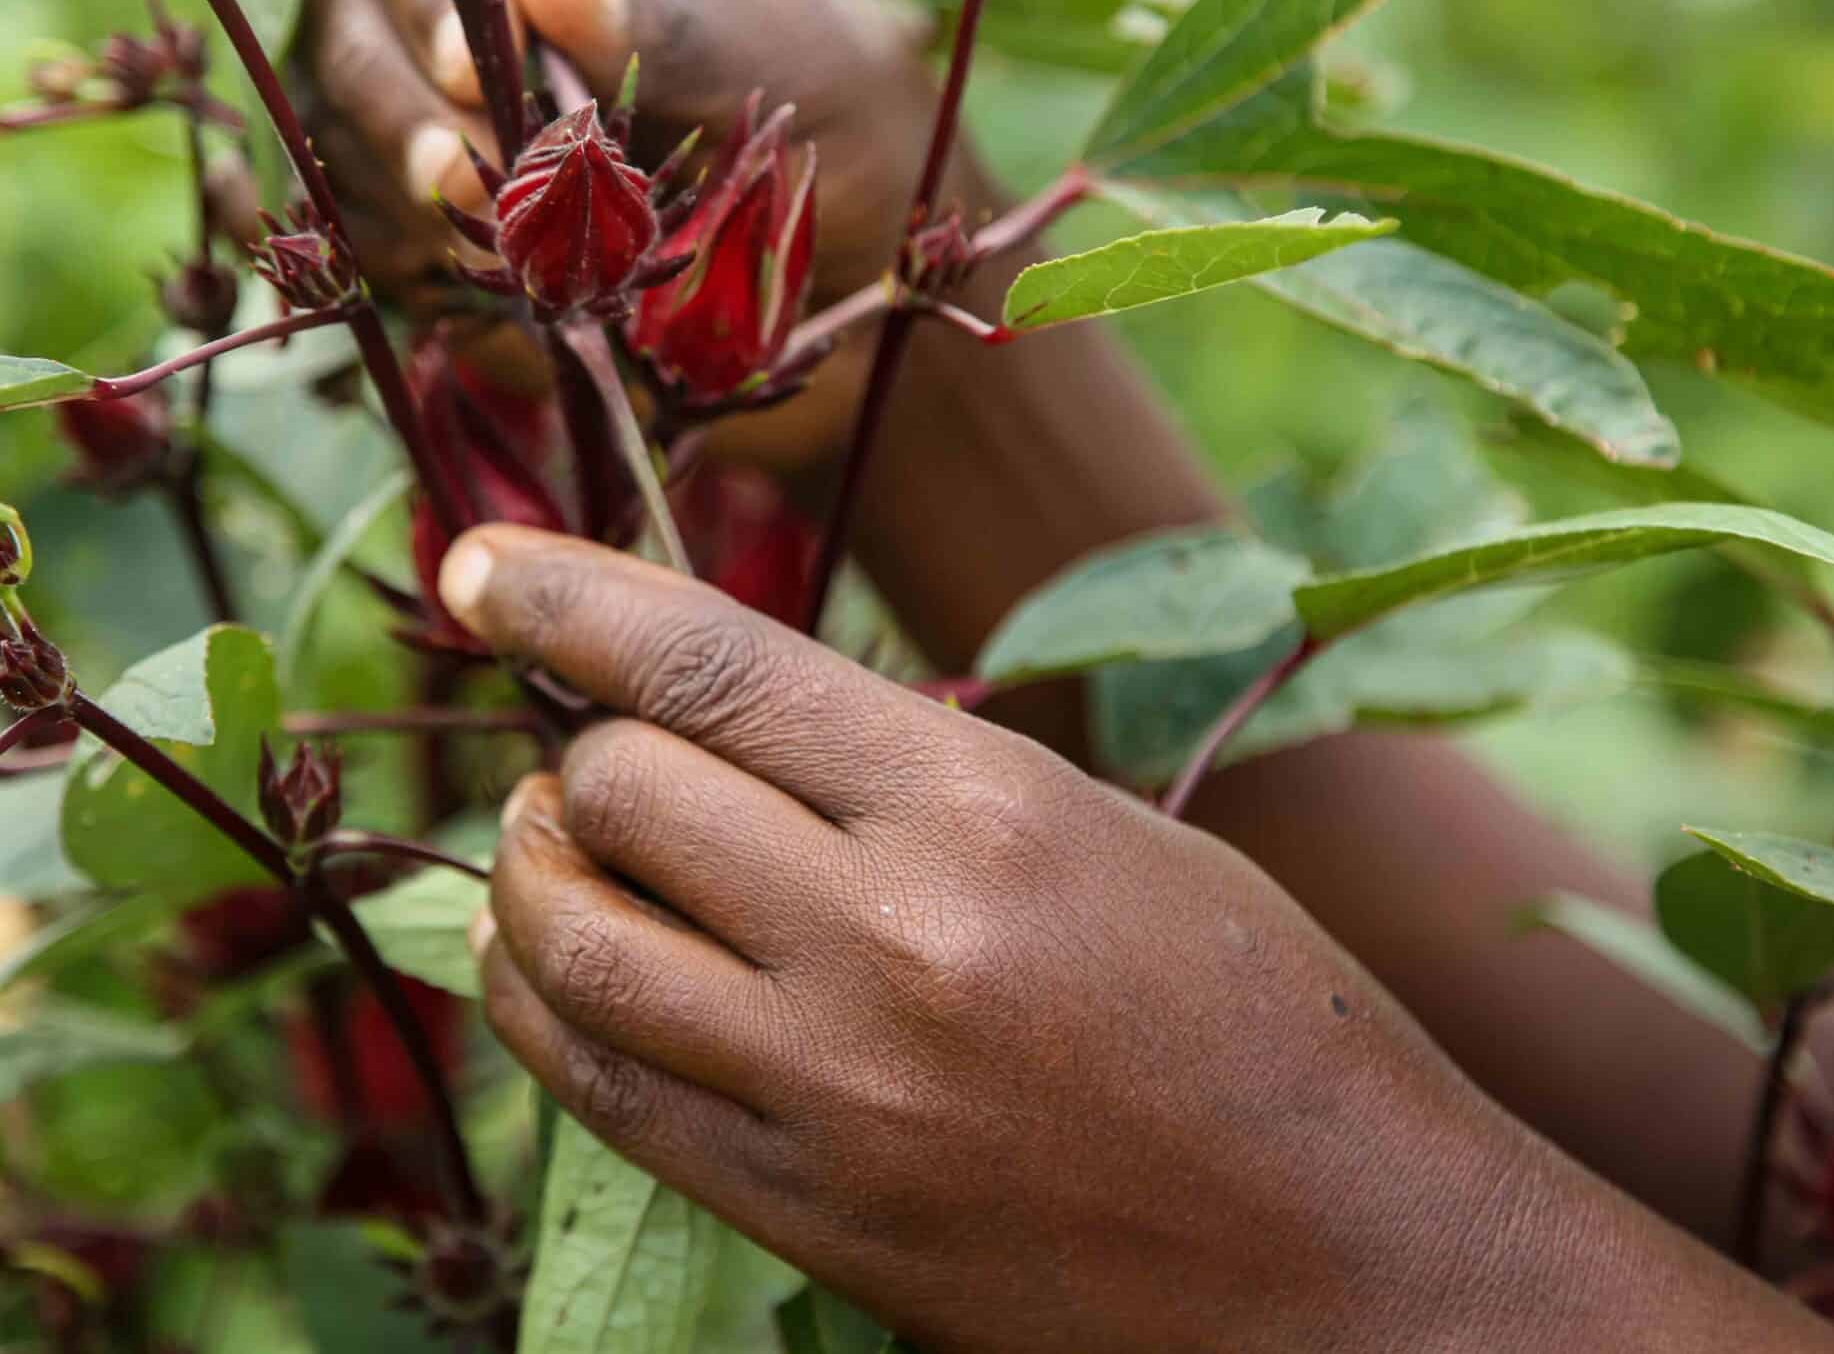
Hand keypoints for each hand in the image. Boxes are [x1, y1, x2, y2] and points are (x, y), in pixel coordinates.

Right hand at [297, 0, 992, 464]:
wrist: (853, 280)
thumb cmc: (841, 119)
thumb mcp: (780, 49)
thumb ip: (669, 10)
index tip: (468, 62)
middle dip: (397, 89)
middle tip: (468, 171)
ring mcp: (437, 93)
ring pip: (336, 109)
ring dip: (397, 174)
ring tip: (488, 232)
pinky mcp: (431, 207)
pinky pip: (358, 218)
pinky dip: (401, 249)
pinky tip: (470, 275)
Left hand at [436, 526, 1833, 1352]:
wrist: (1355, 1266)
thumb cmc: (1263, 1020)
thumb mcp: (1105, 835)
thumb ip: (912, 774)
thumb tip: (721, 714)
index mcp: (982, 811)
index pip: (708, 668)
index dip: (567, 601)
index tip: (478, 566)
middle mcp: (889, 942)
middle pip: (620, 791)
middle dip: (587, 754)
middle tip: (608, 758)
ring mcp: (837, 1093)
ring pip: (574, 938)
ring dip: (536, 872)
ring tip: (561, 849)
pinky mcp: (810, 1216)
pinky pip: (601, 1088)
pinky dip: (543, 1005)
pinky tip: (547, 964)